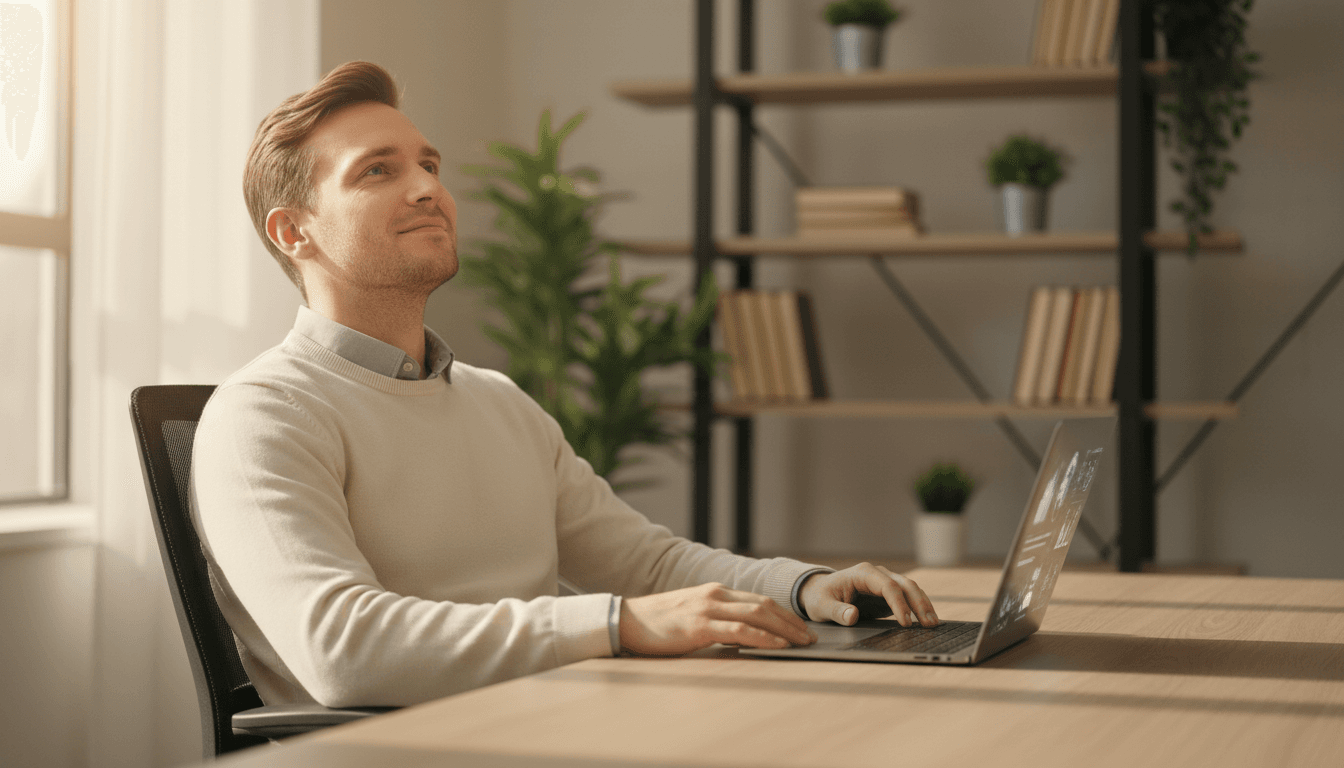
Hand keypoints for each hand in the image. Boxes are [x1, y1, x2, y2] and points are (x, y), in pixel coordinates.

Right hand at [619, 583, 817, 655]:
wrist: (626, 621)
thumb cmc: (658, 623)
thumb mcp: (691, 613)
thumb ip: (715, 618)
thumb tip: (741, 634)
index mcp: (715, 591)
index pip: (758, 599)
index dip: (783, 613)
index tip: (800, 627)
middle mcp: (715, 595)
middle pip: (764, 604)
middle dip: (791, 621)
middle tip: (810, 636)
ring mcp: (708, 608)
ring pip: (758, 614)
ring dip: (785, 629)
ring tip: (802, 642)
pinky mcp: (699, 626)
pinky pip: (740, 631)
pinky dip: (763, 637)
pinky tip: (778, 645)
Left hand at [798, 563, 938, 627]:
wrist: (819, 592)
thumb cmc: (820, 597)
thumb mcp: (822, 607)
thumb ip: (836, 612)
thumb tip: (852, 616)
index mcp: (862, 573)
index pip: (887, 587)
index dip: (899, 604)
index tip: (906, 623)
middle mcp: (877, 574)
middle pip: (905, 585)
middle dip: (919, 603)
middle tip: (929, 623)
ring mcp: (884, 583)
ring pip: (910, 590)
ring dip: (923, 605)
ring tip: (933, 623)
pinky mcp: (888, 594)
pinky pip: (907, 599)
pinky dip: (918, 608)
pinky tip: (926, 621)